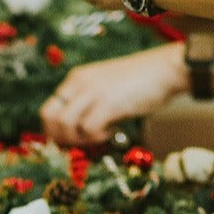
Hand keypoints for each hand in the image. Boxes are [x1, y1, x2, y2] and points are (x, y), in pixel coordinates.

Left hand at [41, 46, 184, 146]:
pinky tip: (111, 131)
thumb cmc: (139, 82)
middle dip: (61, 137)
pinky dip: (97, 137)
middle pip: (50, 117)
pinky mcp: (108, 102)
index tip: (70, 141)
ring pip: (65, 124)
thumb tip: (75, 134)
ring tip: (97, 137)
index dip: (54, 131)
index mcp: (76, 79)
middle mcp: (80, 83)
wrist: (165, 70)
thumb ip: (87, 104)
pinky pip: (88, 128)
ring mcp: (93, 91)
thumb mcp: (104, 87)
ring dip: (78, 139)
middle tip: (80, 143)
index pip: (48, 109)